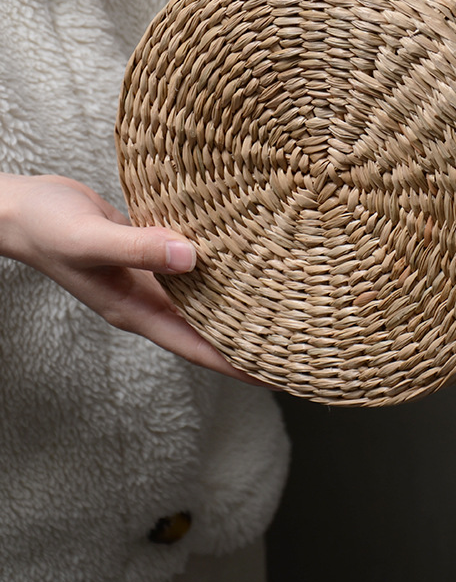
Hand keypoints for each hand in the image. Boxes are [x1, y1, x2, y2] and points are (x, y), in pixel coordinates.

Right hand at [0, 173, 262, 383]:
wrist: (21, 208)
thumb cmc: (46, 226)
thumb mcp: (90, 239)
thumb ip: (137, 248)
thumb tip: (191, 256)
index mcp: (136, 311)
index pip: (199, 348)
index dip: (240, 364)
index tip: (281, 373)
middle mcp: (148, 301)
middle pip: (209, 331)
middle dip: (251, 341)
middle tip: (302, 343)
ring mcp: (149, 278)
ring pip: (205, 299)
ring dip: (241, 304)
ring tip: (288, 305)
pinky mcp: (150, 252)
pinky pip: (193, 266)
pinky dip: (220, 267)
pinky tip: (248, 256)